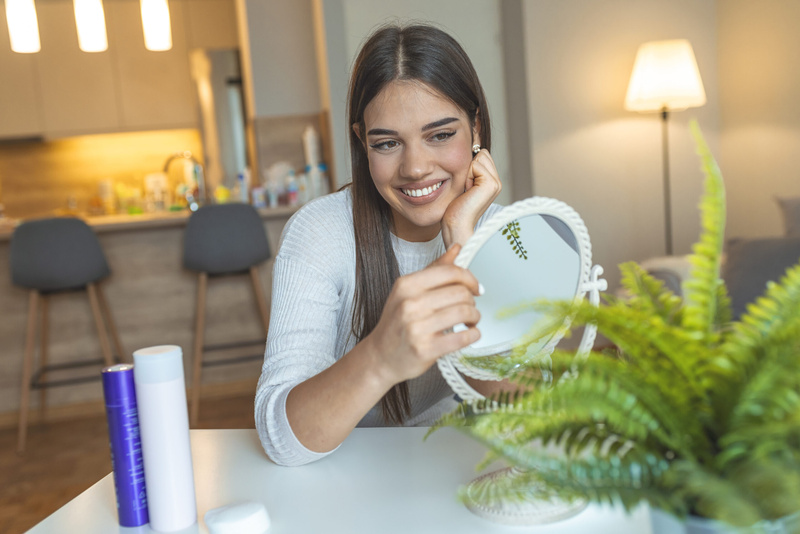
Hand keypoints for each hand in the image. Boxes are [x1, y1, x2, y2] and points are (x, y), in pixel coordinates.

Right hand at [363, 244, 481, 385]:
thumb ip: (434, 270)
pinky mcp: (425, 349)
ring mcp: (416, 327)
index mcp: (406, 285)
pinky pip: (462, 337)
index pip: (449, 272)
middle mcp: (410, 303)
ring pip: (464, 312)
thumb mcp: (409, 292)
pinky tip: (470, 334)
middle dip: (472, 300)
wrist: (380, 357)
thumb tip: (457, 248)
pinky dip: (473, 335)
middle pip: (460, 292)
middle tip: (470, 308)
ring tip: (471, 321)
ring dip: (475, 317)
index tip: (475, 287)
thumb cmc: (397, 323)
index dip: (469, 278)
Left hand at [441, 149, 501, 247]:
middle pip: (482, 153)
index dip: (469, 167)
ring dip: (467, 171)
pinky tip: (468, 191)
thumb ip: (471, 169)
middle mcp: (497, 182)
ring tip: (467, 189)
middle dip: (469, 167)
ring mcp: (496, 183)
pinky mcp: (491, 183)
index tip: (466, 186)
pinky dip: (467, 176)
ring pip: (480, 157)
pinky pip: (475, 164)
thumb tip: (471, 148)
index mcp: (492, 181)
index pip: (482, 156)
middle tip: (466, 188)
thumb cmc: (455, 208)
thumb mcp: (464, 183)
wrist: (456, 224)